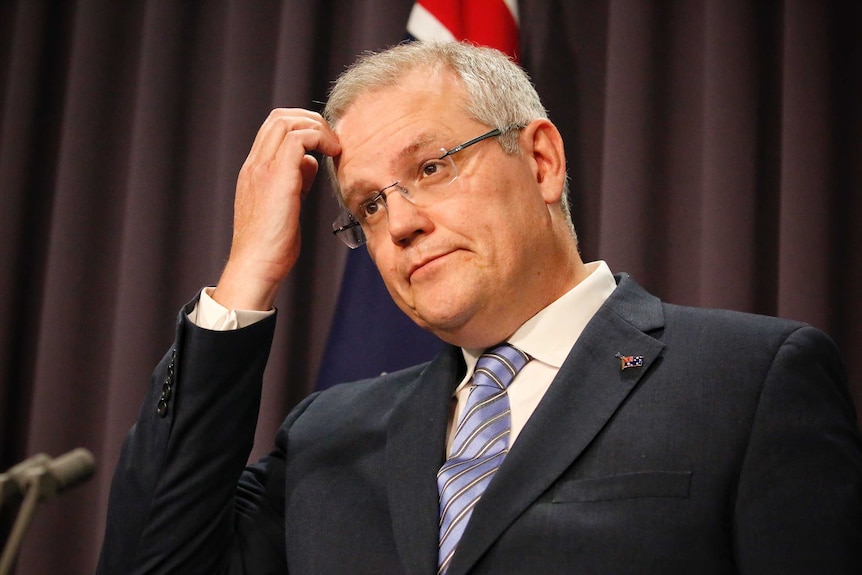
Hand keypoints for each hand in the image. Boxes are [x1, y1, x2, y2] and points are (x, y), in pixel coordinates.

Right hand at [212, 109, 340, 310]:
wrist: (256, 265)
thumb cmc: (272, 245)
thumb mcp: (285, 205)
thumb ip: (296, 180)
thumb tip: (311, 164)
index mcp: (254, 170)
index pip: (274, 129)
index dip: (301, 127)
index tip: (323, 144)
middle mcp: (255, 164)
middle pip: (279, 117)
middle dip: (311, 120)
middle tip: (332, 140)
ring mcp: (262, 168)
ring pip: (286, 121)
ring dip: (317, 127)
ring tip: (335, 146)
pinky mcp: (277, 177)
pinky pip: (298, 139)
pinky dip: (319, 138)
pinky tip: (333, 154)